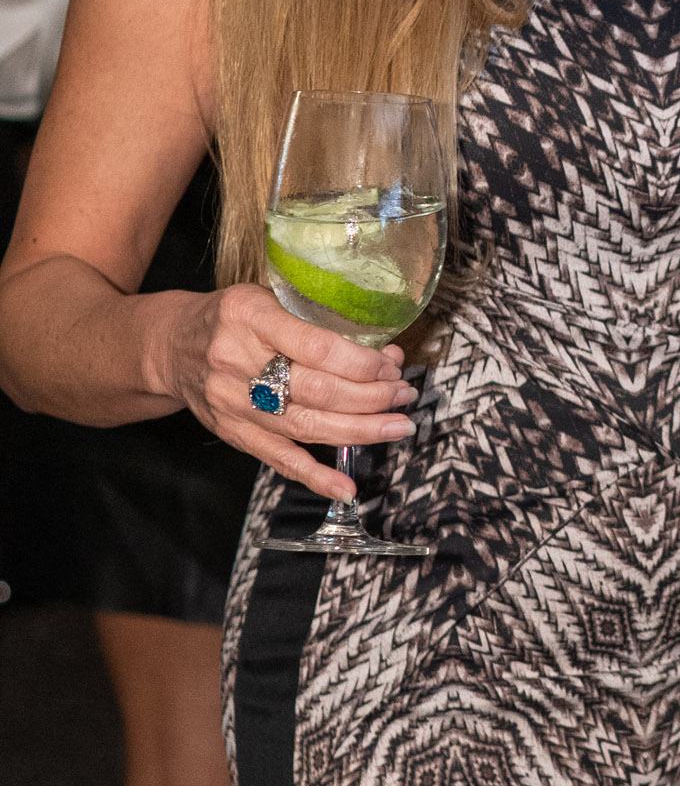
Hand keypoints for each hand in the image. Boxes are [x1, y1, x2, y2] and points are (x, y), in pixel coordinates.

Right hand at [151, 283, 416, 502]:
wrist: (169, 346)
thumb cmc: (230, 317)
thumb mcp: (265, 298)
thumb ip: (316, 322)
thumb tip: (384, 355)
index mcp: (250, 317)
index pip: (317, 348)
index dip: (362, 363)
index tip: (391, 367)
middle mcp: (237, 362)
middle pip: (316, 391)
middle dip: (371, 397)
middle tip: (404, 396)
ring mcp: (233, 403)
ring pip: (304, 426)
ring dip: (359, 432)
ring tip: (397, 427)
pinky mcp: (232, 433)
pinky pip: (278, 459)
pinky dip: (315, 476)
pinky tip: (346, 488)